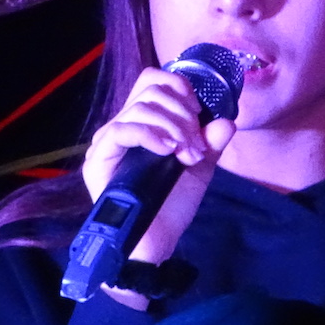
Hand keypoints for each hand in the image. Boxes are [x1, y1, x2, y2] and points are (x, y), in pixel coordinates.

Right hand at [82, 67, 235, 266]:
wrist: (156, 243)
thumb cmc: (171, 206)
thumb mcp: (198, 169)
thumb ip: (210, 143)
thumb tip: (226, 121)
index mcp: (142, 124)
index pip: (152, 81)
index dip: (179, 86)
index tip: (199, 114)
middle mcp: (121, 127)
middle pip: (149, 89)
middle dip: (182, 112)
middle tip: (195, 143)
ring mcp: (107, 143)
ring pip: (140, 108)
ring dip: (174, 127)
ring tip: (187, 154)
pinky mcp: (98, 161)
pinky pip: (121, 130)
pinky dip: (150, 135)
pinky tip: (167, 151)